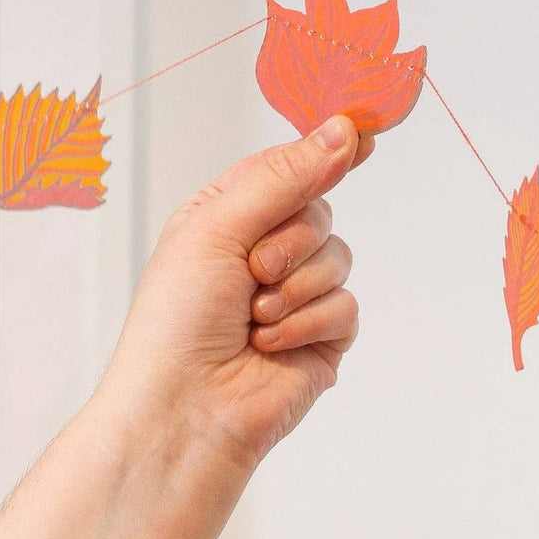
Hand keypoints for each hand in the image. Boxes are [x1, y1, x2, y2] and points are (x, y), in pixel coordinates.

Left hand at [99, 114, 372, 470]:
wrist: (184, 409)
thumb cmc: (176, 320)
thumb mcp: (217, 226)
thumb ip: (285, 176)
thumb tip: (343, 129)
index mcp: (227, 215)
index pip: (286, 168)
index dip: (322, 152)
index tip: (361, 136)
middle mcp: (262, 250)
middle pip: (319, 210)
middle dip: (291, 240)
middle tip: (253, 271)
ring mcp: (295, 295)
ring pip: (338, 257)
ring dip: (296, 287)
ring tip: (255, 319)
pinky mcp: (321, 338)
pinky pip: (346, 305)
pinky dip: (309, 323)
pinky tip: (271, 345)